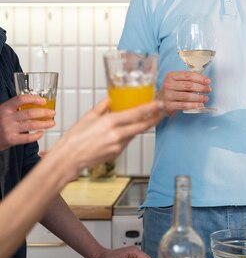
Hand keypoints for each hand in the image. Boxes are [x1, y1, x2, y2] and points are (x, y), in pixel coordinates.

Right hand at [0, 95, 54, 150]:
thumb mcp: (3, 112)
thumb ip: (16, 109)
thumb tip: (37, 106)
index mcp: (5, 107)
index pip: (21, 99)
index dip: (34, 99)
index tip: (43, 101)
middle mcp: (7, 117)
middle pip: (30, 113)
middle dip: (44, 112)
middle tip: (52, 113)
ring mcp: (9, 129)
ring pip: (32, 125)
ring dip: (45, 124)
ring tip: (52, 123)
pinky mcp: (11, 140)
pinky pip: (28, 138)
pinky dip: (37, 135)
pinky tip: (41, 133)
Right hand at [50, 98, 164, 176]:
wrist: (69, 158)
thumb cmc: (75, 138)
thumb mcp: (89, 117)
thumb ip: (103, 106)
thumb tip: (111, 98)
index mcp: (110, 122)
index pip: (136, 113)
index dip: (151, 108)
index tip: (160, 103)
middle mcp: (116, 134)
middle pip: (143, 125)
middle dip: (155, 118)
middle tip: (163, 111)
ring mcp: (118, 145)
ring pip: (135, 133)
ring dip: (142, 126)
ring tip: (148, 117)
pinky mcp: (117, 153)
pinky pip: (127, 141)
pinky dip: (129, 134)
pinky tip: (126, 130)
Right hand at [159, 70, 210, 114]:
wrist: (160, 101)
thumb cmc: (173, 90)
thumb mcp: (178, 81)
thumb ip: (189, 79)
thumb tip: (205, 81)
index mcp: (171, 76)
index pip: (188, 75)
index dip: (200, 78)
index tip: (208, 82)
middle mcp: (168, 84)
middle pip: (188, 85)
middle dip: (201, 88)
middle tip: (208, 90)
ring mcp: (167, 95)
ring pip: (186, 96)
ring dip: (198, 97)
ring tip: (205, 98)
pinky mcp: (168, 105)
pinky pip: (183, 105)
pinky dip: (193, 105)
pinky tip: (199, 105)